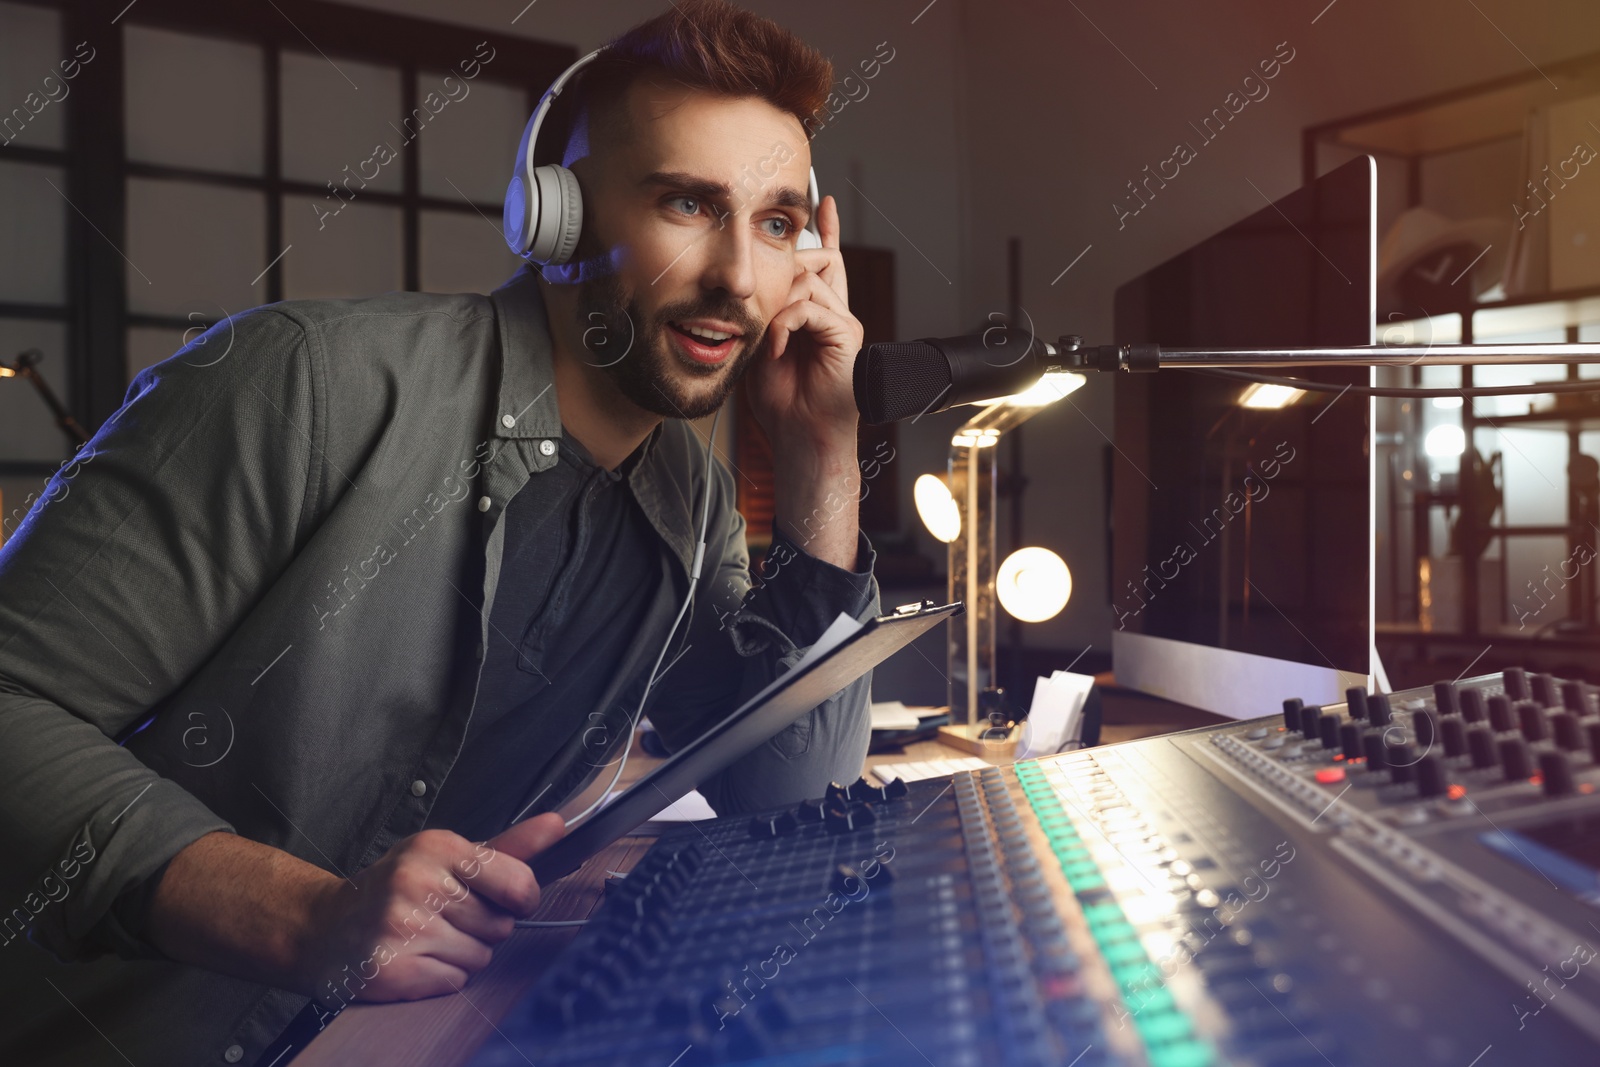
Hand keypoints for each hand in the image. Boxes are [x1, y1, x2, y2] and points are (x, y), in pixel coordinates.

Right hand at [297, 813, 565, 1002]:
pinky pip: (454, 982)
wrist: (326, 925)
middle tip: (447, 916)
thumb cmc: (398, 886)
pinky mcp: (391, 969)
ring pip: (480, 957)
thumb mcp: (448, 855)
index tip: (507, 899)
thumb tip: (559, 825)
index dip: (521, 898)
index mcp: (438, 847)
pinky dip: (442, 976)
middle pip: (500, 926)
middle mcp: (417, 882)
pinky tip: (417, 958)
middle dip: (483, 927)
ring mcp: (401, 928)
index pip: (519, 883)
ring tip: (429, 937)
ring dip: (463, 953)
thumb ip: (509, 846)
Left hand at [745, 195, 862, 453]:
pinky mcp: (846, 334)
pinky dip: (784, 325)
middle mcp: (836, 314)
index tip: (821, 202)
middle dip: (786, 265)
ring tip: (767, 339)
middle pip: (816, 261)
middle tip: (764, 294)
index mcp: (818, 316)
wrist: (801, 437)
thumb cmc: (782, 403)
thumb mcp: (762, 347)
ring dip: (777, 306)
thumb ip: (765, 314)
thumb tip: (755, 287)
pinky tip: (776, 348)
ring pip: (808, 281)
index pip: (827, 262)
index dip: (824, 232)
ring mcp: (844, 322)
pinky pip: (810, 306)